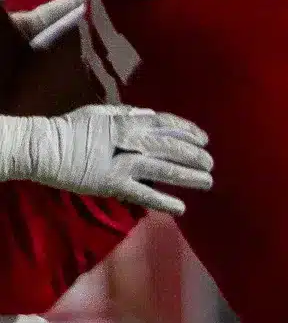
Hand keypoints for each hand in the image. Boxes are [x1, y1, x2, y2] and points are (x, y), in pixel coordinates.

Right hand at [0, 105, 212, 214]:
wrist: (41, 148)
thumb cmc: (69, 130)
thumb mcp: (98, 114)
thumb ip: (125, 114)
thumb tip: (149, 114)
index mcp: (125, 121)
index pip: (165, 124)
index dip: (187, 131)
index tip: (204, 139)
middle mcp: (128, 140)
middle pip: (170, 146)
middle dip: (194, 155)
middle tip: (211, 163)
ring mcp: (120, 163)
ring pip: (162, 168)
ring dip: (188, 176)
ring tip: (208, 181)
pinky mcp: (111, 183)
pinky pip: (142, 194)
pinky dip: (163, 201)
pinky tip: (181, 208)